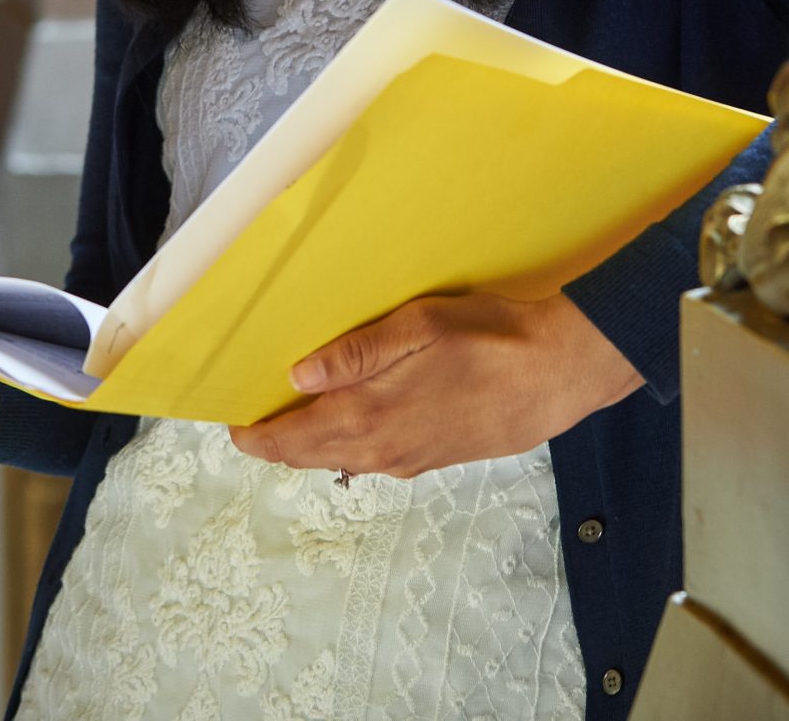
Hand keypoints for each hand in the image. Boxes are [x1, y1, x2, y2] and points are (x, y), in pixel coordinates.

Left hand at [228, 293, 641, 478]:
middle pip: (308, 456)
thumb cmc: (490, 340)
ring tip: (295, 416)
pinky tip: (354, 420)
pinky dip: (348, 446)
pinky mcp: (432, 460)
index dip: (254, 435)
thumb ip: (354, 354)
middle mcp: (381, 449)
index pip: (289, 439)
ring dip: (312, 444)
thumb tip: (297, 376)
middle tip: (254, 419)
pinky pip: (374, 459)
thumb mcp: (417, 327)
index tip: (232, 421)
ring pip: (340, 460)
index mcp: (367, 416)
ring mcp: (408, 460)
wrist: (556, 374)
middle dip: (276, 441)